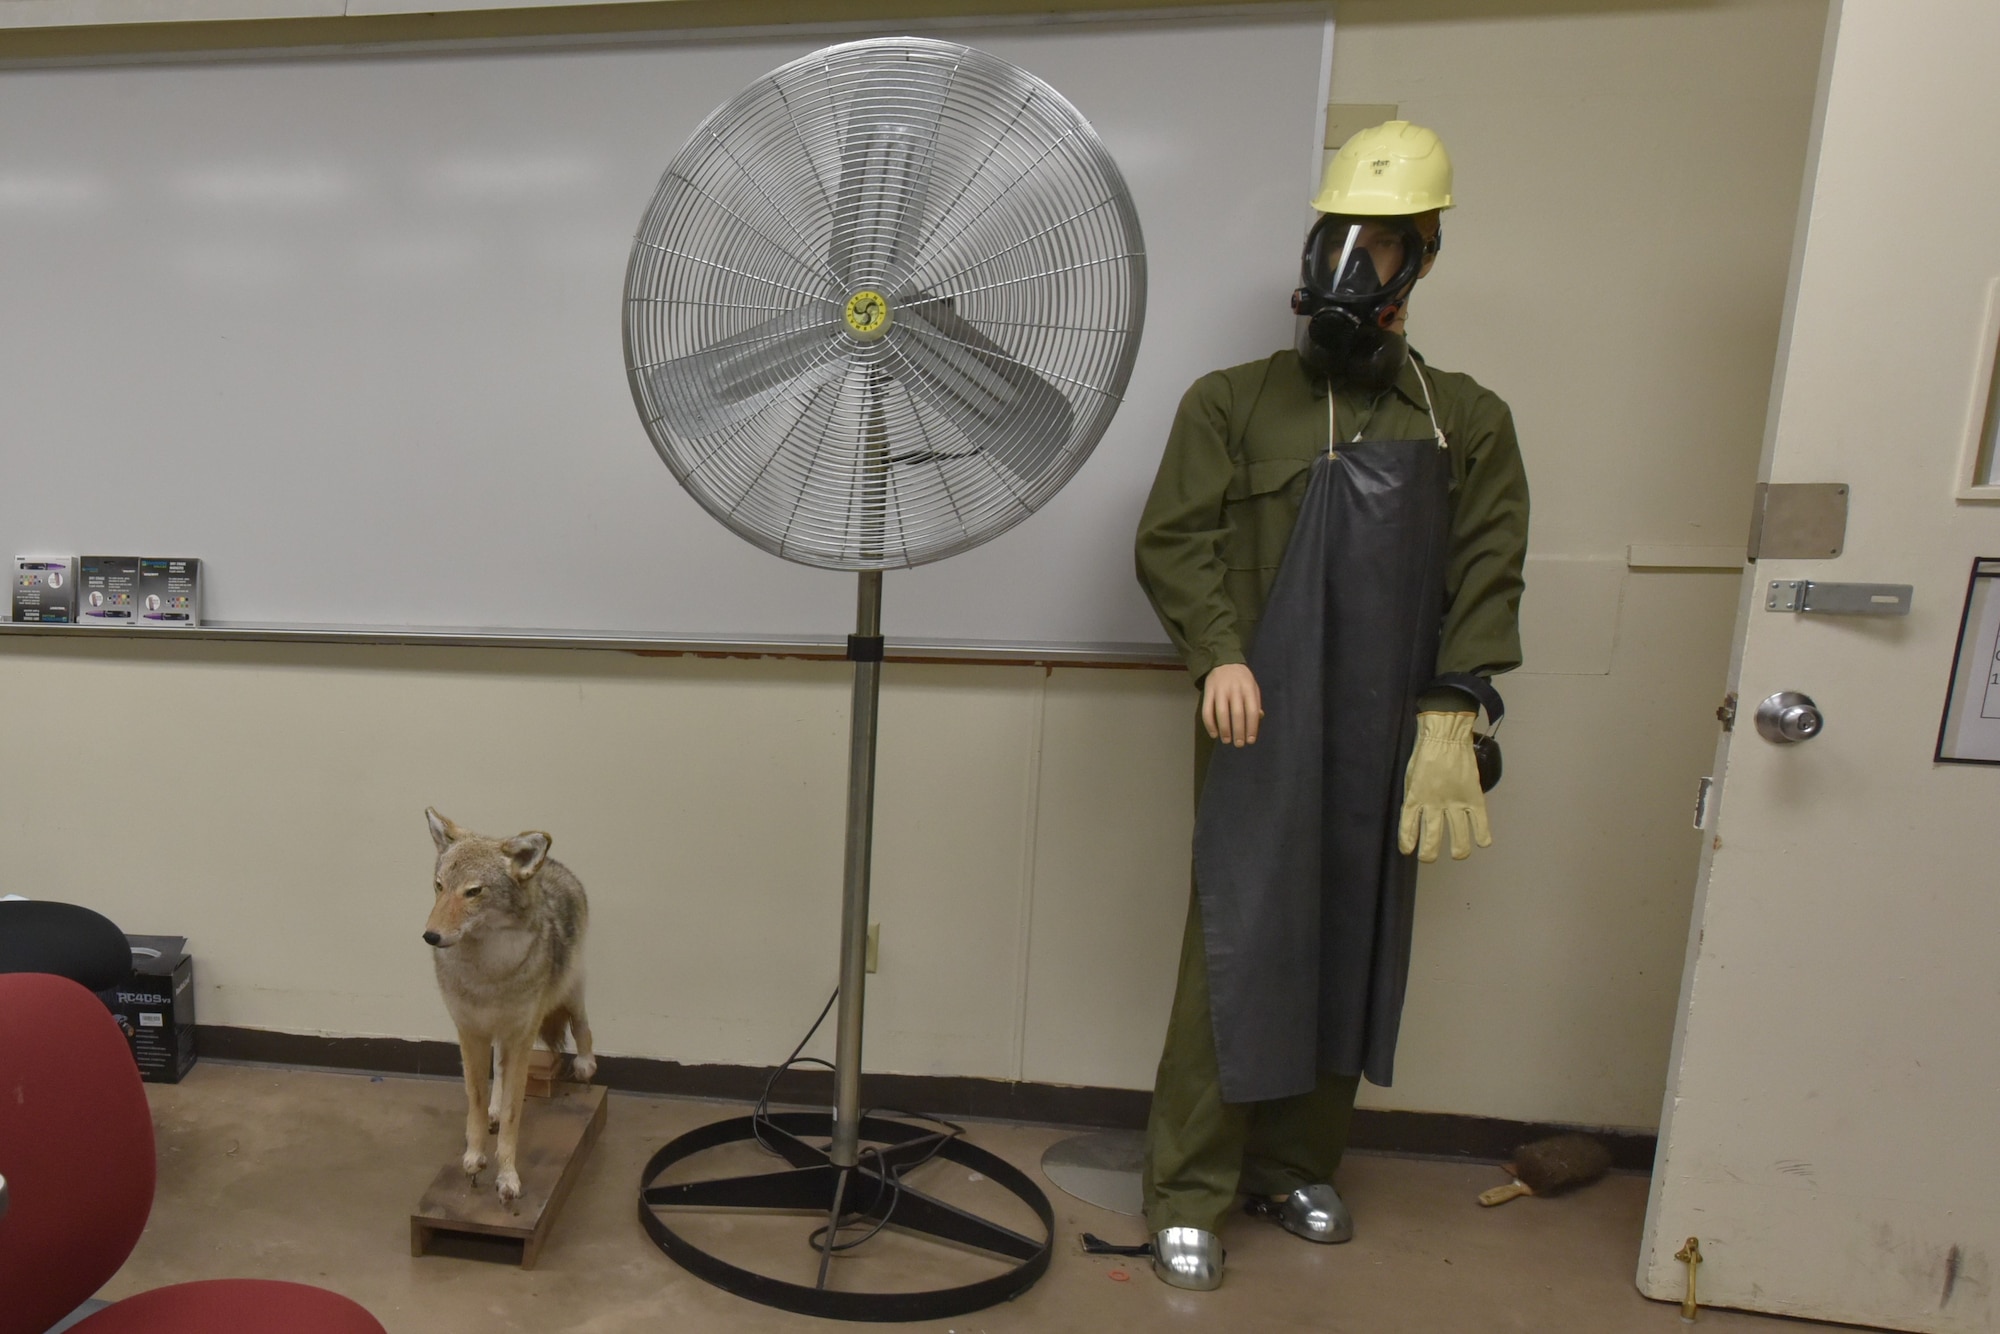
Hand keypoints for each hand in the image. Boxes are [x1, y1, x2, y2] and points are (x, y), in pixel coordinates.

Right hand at [1202, 663, 1262, 746]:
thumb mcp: (1253, 686)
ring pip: (1221, 713)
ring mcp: (1220, 690)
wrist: (1223, 660)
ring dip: (1224, 730)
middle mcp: (1234, 689)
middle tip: (1239, 744)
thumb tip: (1259, 718)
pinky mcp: (1208, 692)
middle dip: (1239, 732)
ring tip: (1227, 740)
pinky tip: (1214, 734)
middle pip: (1237, 714)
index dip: (1252, 727)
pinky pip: (1207, 710)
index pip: (1251, 711)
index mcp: (1248, 688)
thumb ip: (1256, 702)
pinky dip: (1209, 724)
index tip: (1251, 740)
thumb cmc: (1241, 677)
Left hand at [1397, 711, 1492, 862]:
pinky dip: (1482, 835)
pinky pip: (1480, 821)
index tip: (1408, 851)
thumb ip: (1414, 799)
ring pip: (1459, 836)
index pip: (1408, 828)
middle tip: (1429, 858)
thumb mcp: (1411, 778)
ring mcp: (1455, 801)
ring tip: (1458, 855)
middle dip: (1429, 854)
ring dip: (1458, 851)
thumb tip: (1415, 818)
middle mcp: (1434, 803)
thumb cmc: (1425, 755)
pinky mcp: (1473, 796)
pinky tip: (1482, 842)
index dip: (1407, 842)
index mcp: (1415, 797)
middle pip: (1432, 839)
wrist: (1446, 736)